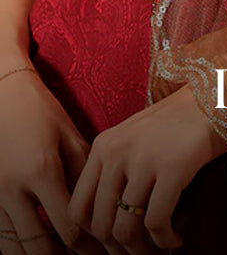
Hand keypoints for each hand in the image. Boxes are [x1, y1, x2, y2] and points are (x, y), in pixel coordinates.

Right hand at [0, 67, 104, 254]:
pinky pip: (1, 239)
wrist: (2, 96)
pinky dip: (21, 249)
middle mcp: (14, 188)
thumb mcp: (68, 134)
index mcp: (42, 170)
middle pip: (41, 247)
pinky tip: (41, 246)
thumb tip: (105, 204)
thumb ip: (84, 171)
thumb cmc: (41, 111)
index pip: (69, 227)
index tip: (107, 247)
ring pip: (17, 249)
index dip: (90, 244)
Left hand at [67, 85, 226, 252]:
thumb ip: (115, 172)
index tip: (114, 246)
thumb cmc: (176, 123)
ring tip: (159, 250)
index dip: (92, 239)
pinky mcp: (172, 168)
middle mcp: (116, 153)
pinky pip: (157, 222)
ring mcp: (143, 159)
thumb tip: (107, 225)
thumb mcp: (134, 140)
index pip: (78, 209)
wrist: (213, 96)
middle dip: (119, 250)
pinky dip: (166, 240)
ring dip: (143, 251)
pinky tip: (176, 239)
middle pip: (101, 225)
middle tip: (139, 254)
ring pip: (126, 229)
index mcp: (103, 147)